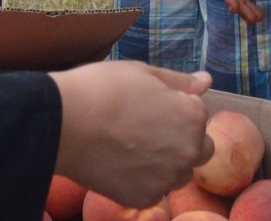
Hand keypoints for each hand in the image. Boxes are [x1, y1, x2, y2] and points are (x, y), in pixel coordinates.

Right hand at [50, 63, 213, 206]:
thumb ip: (179, 81)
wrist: (64, 124)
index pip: (199, 113)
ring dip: (166, 162)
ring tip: (132, 147)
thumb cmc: (103, 89)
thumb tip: (206, 80)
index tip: (149, 104)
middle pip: (199, 149)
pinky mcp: (143, 198)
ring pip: (178, 173)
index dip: (175, 106)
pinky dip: (142, 179)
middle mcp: (188, 152)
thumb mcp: (142, 72)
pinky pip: (153, 190)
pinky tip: (119, 163)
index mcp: (192, 118)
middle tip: (146, 129)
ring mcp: (167, 179)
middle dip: (181, 139)